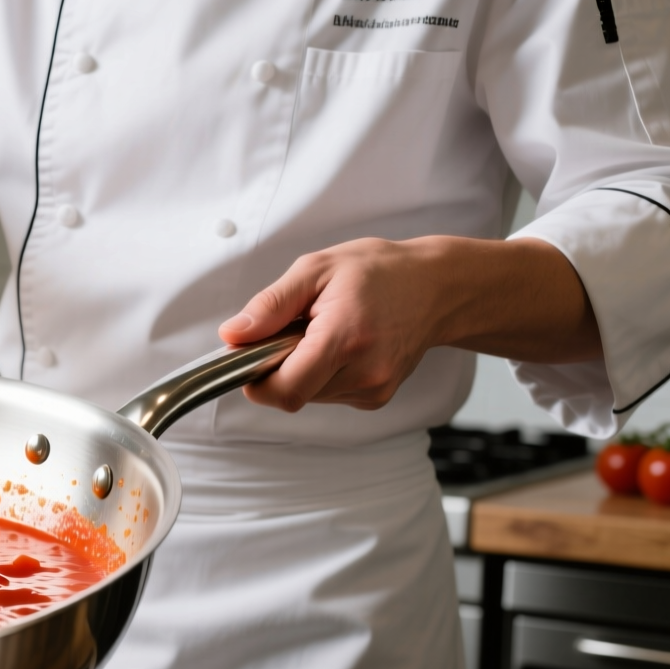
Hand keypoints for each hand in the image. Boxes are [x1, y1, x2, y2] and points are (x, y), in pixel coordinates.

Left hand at [218, 236, 599, 411]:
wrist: (437, 287)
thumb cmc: (378, 272)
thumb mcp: (315, 271)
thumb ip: (270, 306)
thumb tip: (233, 335)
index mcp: (344, 338)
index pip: (285, 390)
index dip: (257, 381)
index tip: (253, 357)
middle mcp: (364, 372)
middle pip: (294, 395)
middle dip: (280, 369)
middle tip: (295, 332)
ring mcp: (374, 389)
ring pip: (310, 397)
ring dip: (303, 371)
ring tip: (323, 333)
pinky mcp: (377, 397)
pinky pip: (330, 395)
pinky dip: (323, 375)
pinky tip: (341, 346)